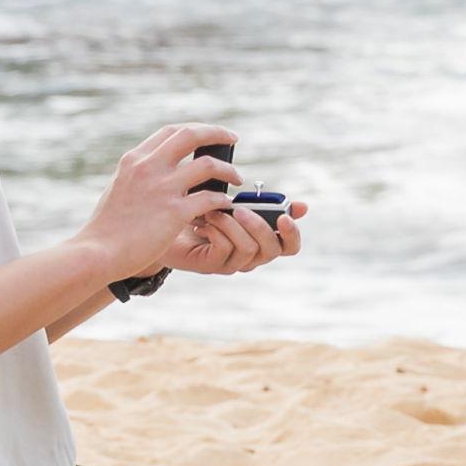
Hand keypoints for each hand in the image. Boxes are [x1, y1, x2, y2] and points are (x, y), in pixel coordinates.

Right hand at [89, 122, 244, 273]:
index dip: (194, 129)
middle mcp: (149, 167)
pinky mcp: (174, 213)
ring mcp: (163, 188)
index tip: (208, 135)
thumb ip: (139, 174)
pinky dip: (223, 200)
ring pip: (208, 165)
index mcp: (135, 159)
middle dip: (217, 133)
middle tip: (234, 139)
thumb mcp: (118, 187)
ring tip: (237, 178)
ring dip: (228, 170)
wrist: (98, 252)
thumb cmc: (107, 227)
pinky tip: (227, 206)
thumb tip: (159, 169)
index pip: (170, 131)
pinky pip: (210, 198)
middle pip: (191, 135)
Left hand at [168, 182, 300, 277]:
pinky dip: (215, 230)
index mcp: (261, 239)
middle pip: (273, 250)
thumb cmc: (201, 206)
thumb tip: (302, 207)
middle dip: (259, 226)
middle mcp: (250, 256)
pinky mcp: (211, 265)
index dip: (293, 234)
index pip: (290, 246)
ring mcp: (231, 263)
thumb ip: (262, 203)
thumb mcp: (234, 200)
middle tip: (240, 208)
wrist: (163, 219)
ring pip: (248, 249)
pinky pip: (224, 250)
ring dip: (231, 224)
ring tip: (213, 210)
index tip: (285, 216)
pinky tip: (202, 221)